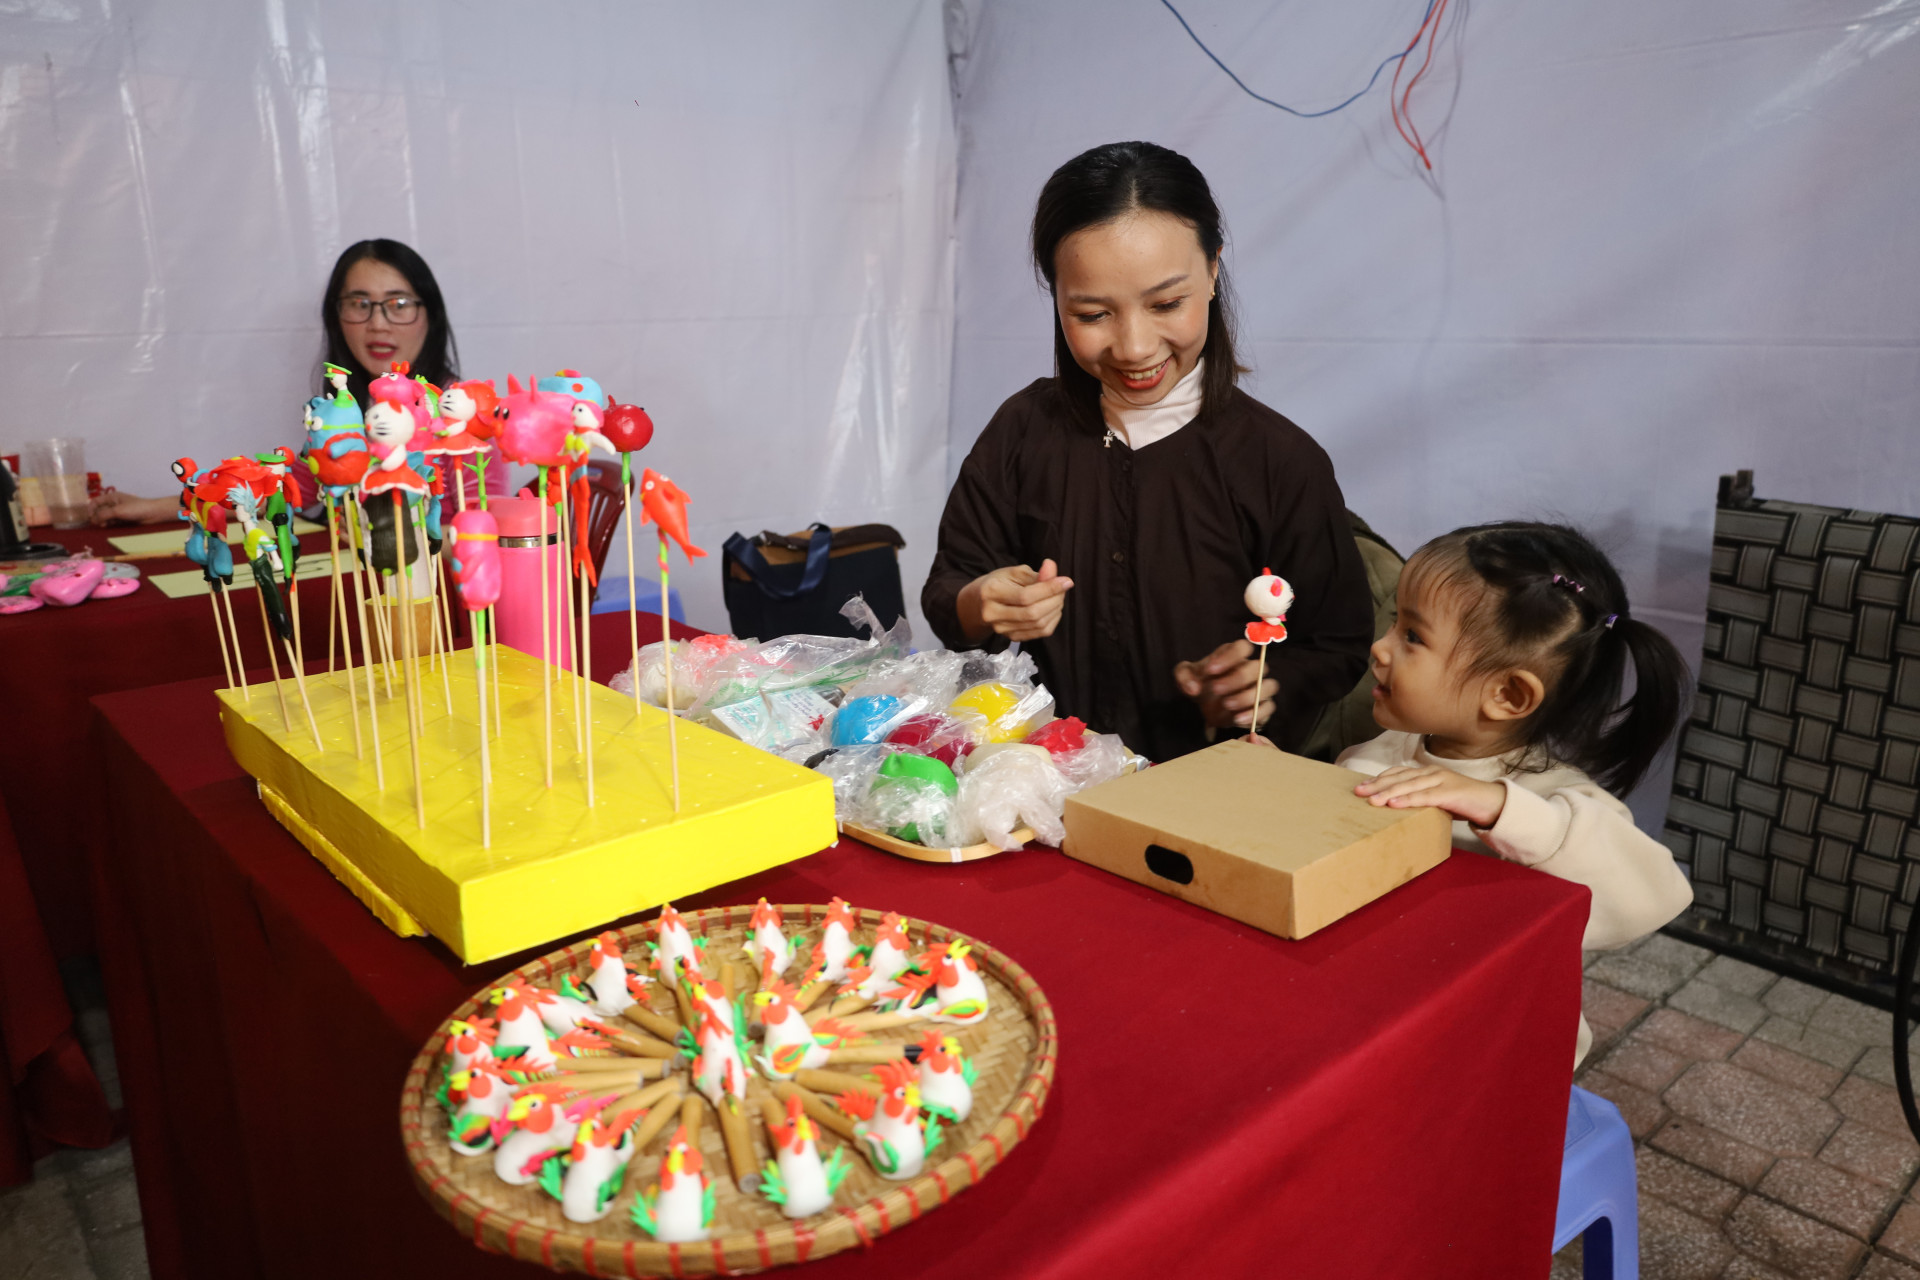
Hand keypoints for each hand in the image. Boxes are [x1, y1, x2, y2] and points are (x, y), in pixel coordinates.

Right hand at [88, 490, 173, 525]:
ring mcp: (119, 511)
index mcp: (112, 497)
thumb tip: (93, 520)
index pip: (95, 501)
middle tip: (100, 523)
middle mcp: (114, 503)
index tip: (90, 517)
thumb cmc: (136, 509)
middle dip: (97, 516)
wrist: (153, 514)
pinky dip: (110, 524)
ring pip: (105, 516)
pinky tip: (111, 526)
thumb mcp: (118, 511)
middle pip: (99, 510)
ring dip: (104, 521)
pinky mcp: (123, 518)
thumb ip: (104, 514)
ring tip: (105, 525)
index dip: (91, 509)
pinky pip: (112, 521)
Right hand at [956, 559, 1073, 642]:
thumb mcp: (1014, 572)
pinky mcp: (1011, 638)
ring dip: (1055, 610)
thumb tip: (1053, 569)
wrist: (979, 604)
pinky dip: (1052, 620)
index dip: (1050, 589)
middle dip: (1054, 600)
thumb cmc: (998, 584)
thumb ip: (1036, 573)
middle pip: (1033, 613)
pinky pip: (1039, 633)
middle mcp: (993, 614)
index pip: (1026, 596)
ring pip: (1038, 624)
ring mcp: (1001, 629)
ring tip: (1057, 597)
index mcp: (991, 592)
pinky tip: (1052, 609)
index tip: (1066, 581)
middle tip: (1062, 588)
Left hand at [1174, 639, 1276, 729]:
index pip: (1243, 647)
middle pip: (1258, 667)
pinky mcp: (1263, 706)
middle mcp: (1251, 668)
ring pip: (1269, 687)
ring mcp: (1260, 687)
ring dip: (1249, 696)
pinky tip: (1236, 719)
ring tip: (1227, 705)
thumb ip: (1184, 676)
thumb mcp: (1185, 676)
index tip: (1210, 670)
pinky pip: (1269, 708)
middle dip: (1237, 679)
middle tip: (1216, 689)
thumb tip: (1193, 688)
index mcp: (1234, 655)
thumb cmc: (1199, 682)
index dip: (1229, 657)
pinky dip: (1255, 714)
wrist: (1206, 705)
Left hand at [1353, 765, 1506, 827]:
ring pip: (1409, 785)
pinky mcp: (1449, 792)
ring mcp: (1441, 780)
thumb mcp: (1437, 798)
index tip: (1362, 786)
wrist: (1492, 802)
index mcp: (1427, 772)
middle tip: (1358, 792)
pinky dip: (1408, 800)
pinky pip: (1425, 796)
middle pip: (1399, 777)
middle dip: (1377, 785)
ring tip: (1372, 800)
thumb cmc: (1462, 801)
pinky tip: (1394, 804)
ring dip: (1388, 792)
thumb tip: (1397, 806)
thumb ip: (1420, 798)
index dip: (1379, 778)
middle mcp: (1431, 772)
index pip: (1398, 772)